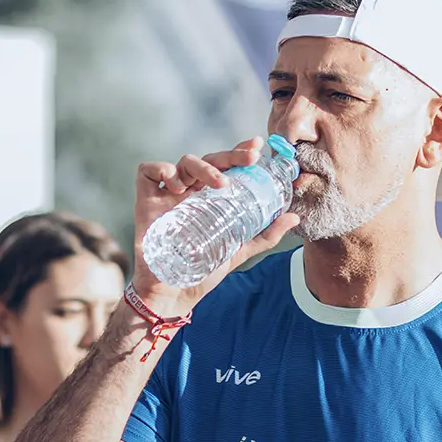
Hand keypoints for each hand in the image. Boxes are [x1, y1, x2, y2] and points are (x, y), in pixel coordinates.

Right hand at [132, 137, 299, 313]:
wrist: (174, 294)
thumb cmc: (203, 270)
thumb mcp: (240, 250)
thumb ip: (265, 234)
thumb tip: (295, 217)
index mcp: (211, 197)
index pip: (226, 166)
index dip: (239, 151)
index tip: (258, 146)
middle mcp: (191, 191)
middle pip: (210, 160)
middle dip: (230, 154)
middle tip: (250, 157)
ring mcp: (168, 194)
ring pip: (184, 162)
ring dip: (204, 166)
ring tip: (219, 182)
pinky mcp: (146, 201)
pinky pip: (148, 171)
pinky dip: (163, 170)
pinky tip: (176, 186)